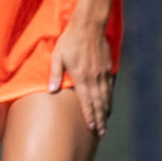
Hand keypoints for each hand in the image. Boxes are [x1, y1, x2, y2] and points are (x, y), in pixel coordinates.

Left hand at [55, 21, 117, 136]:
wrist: (89, 27)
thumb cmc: (69, 41)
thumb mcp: (57, 56)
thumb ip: (55, 74)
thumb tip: (51, 91)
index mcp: (81, 77)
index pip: (86, 102)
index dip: (89, 116)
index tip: (92, 128)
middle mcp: (95, 78)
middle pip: (98, 103)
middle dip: (100, 119)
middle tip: (101, 133)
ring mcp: (103, 73)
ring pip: (106, 97)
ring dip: (105, 111)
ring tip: (105, 123)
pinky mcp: (108, 68)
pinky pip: (110, 87)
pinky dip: (109, 98)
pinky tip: (108, 105)